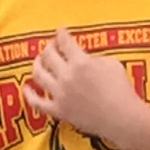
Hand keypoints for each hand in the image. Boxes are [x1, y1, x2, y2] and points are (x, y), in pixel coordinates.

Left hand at [20, 28, 141, 140]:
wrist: (122, 118)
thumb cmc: (122, 90)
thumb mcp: (112, 64)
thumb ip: (95, 58)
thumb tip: (85, 58)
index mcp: (80, 62)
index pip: (65, 41)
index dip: (61, 34)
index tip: (60, 31)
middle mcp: (66, 76)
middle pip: (48, 55)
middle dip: (49, 47)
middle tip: (52, 46)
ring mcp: (59, 94)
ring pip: (38, 74)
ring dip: (37, 64)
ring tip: (39, 61)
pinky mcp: (58, 110)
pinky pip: (37, 102)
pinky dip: (29, 94)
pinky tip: (27, 87)